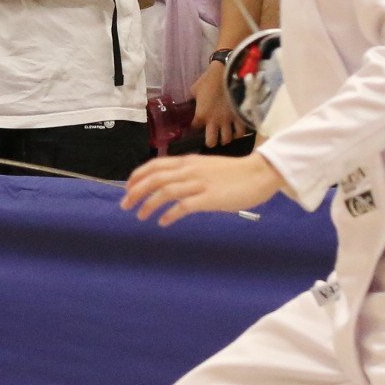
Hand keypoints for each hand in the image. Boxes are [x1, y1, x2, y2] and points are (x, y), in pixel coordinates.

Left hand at [122, 152, 287, 225]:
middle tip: (125, 205)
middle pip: (155, 178)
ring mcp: (200, 183)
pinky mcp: (210, 198)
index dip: (138, 176)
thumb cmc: (234, 173)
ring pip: (165, 191)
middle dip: (136, 191)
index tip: (127, 188)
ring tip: (140, 216)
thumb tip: (170, 184)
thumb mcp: (206, 167)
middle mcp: (190, 170)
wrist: (259, 174)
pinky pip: (184, 206)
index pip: (155, 165)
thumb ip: (188, 173)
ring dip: (149, 204)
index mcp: (188, 161)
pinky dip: (170, 214)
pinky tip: (163, 222)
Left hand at [190, 59, 247, 147]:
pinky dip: (238, 133)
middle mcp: (214, 122)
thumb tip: (193, 102)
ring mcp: (228, 121)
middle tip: (212, 136)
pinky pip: (241, 132)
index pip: (194, 128)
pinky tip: (236, 130)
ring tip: (225, 134)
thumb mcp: (195, 88)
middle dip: (211, 141)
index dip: (194, 127)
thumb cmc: (210, 79)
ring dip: (225, 138)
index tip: (196, 124)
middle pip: (211, 142)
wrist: (228, 73)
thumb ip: (193, 99)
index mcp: (201, 115)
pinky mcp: (240, 117)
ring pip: (227, 139)